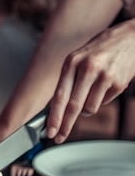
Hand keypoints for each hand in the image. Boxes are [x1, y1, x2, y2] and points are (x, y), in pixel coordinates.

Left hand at [47, 20, 134, 142]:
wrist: (130, 38)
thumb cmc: (100, 50)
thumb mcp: (78, 59)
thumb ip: (68, 80)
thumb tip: (57, 108)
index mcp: (71, 62)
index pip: (59, 95)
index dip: (54, 117)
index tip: (50, 131)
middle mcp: (86, 68)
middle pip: (73, 106)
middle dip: (65, 125)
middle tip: (59, 137)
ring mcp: (104, 75)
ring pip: (89, 108)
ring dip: (87, 109)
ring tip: (91, 92)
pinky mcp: (119, 82)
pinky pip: (105, 101)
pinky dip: (102, 98)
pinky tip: (106, 84)